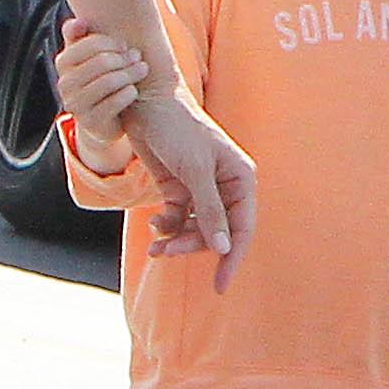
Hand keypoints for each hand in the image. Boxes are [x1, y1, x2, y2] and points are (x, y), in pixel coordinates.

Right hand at [50, 15, 146, 176]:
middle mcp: (65, 84)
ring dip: (131, 73)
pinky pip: (115, 102)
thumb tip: (80, 21)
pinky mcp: (91, 122)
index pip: (90, 43)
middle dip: (125, 58)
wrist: (100, 121)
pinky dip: (128, 93)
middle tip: (137, 58)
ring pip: (110, 82)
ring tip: (142, 69)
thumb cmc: (98, 80)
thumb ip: (80, 36)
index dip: (112, 43)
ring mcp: (76, 104)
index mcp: (63, 63)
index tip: (124, 46)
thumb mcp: (88, 57)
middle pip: (102, 62)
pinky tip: (133, 90)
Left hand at [123, 82, 256, 291]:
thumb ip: (210, 211)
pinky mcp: (180, 187)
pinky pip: (178, 218)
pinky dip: (167, 225)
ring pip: (195, 228)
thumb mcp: (194, 171)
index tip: (219, 287)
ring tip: (155, 245)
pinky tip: (154, 222)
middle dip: (192, 245)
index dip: (233, 258)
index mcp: (240, 179)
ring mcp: (202, 188)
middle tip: (165, 254)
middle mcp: (225, 186)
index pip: (242, 227)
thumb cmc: (177, 129)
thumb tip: (224, 248)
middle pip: (216, 232)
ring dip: (176, 239)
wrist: (146, 102)